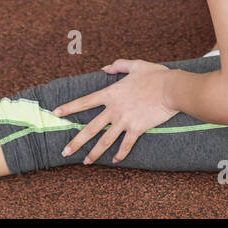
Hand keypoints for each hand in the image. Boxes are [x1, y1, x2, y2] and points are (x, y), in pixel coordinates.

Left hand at [54, 59, 175, 163]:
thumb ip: (119, 65)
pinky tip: (115, 160)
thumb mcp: (135, 65)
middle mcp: (114, 109)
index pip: (85, 102)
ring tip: (85, 162)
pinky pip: (126, 145)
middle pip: (90, 128)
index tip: (56, 113)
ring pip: (105, 140)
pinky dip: (120, 154)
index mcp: (111, 93)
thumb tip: (105, 67)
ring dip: (94, 153)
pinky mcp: (137, 129)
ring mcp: (125, 121)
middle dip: (76, 142)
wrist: (171, 89)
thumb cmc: (155, 75)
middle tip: (64, 152)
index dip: (69, 107)